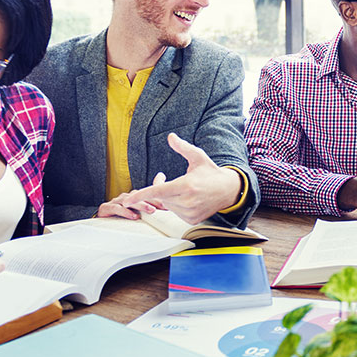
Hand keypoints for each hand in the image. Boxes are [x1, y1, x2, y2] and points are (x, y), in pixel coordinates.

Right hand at [97, 191, 165, 219]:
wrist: (100, 222)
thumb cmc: (120, 217)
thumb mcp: (138, 213)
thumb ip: (150, 208)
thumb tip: (167, 206)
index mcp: (133, 197)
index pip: (147, 196)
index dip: (157, 200)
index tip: (168, 206)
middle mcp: (125, 197)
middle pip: (139, 197)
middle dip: (152, 201)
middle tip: (162, 207)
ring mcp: (116, 202)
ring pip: (130, 201)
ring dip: (141, 205)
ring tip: (151, 211)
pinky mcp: (106, 208)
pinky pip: (117, 208)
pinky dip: (126, 212)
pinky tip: (134, 216)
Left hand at [115, 133, 244, 224]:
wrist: (229, 190)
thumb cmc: (211, 172)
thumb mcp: (198, 157)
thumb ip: (182, 147)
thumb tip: (171, 136)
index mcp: (186, 185)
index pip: (158, 191)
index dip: (141, 195)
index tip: (127, 200)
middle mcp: (188, 201)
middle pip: (161, 197)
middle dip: (159, 188)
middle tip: (163, 177)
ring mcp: (190, 212)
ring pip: (167, 206)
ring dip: (168, 197)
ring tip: (180, 188)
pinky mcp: (192, 219)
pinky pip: (175, 213)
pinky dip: (177, 206)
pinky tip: (187, 198)